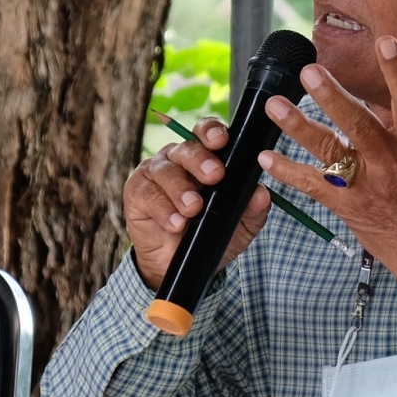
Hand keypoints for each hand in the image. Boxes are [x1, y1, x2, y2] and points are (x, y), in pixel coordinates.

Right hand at [124, 117, 270, 288]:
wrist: (180, 264)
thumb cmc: (211, 233)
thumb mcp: (240, 225)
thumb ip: (253, 209)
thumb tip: (261, 194)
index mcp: (204, 157)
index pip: (206, 133)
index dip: (212, 132)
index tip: (222, 142)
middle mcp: (177, 159)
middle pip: (187, 148)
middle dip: (201, 160)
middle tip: (215, 176)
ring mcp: (154, 173)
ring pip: (165, 170)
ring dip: (181, 189)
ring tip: (193, 209)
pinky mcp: (136, 192)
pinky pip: (147, 194)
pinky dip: (163, 209)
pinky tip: (176, 223)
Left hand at [260, 35, 396, 328]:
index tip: (386, 42)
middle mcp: (394, 163)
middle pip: (358, 124)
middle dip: (332, 95)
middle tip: (308, 71)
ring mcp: (369, 187)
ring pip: (329, 151)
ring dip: (298, 126)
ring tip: (274, 105)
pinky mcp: (350, 208)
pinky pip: (314, 186)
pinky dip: (289, 172)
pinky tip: (267, 157)